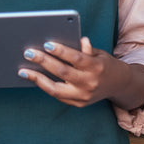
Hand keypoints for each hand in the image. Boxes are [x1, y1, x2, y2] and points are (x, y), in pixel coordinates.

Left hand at [18, 37, 143, 110]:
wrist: (120, 85)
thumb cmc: (104, 64)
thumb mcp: (99, 54)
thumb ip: (86, 49)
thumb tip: (77, 40)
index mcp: (96, 67)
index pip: (76, 58)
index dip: (61, 51)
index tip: (46, 43)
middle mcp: (90, 83)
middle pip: (62, 72)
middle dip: (43, 62)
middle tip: (28, 53)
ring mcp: (84, 96)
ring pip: (56, 89)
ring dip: (37, 79)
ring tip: (23, 70)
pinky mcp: (78, 104)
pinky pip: (58, 95)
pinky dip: (44, 86)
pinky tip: (33, 77)